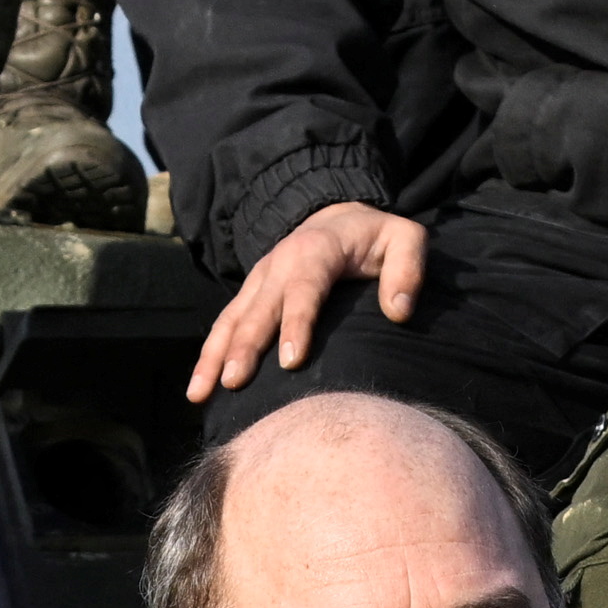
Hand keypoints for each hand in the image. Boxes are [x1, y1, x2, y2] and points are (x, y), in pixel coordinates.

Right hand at [187, 203, 428, 399]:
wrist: (335, 214)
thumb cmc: (374, 236)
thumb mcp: (405, 238)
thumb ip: (408, 269)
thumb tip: (399, 311)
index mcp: (317, 251)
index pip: (304, 291)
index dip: (296, 325)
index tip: (290, 362)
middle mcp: (280, 265)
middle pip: (259, 309)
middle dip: (244, 347)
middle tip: (233, 382)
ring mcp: (260, 280)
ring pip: (231, 319)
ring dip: (214, 355)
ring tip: (200, 393)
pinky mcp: (250, 293)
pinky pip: (224, 324)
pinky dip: (208, 354)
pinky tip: (199, 388)